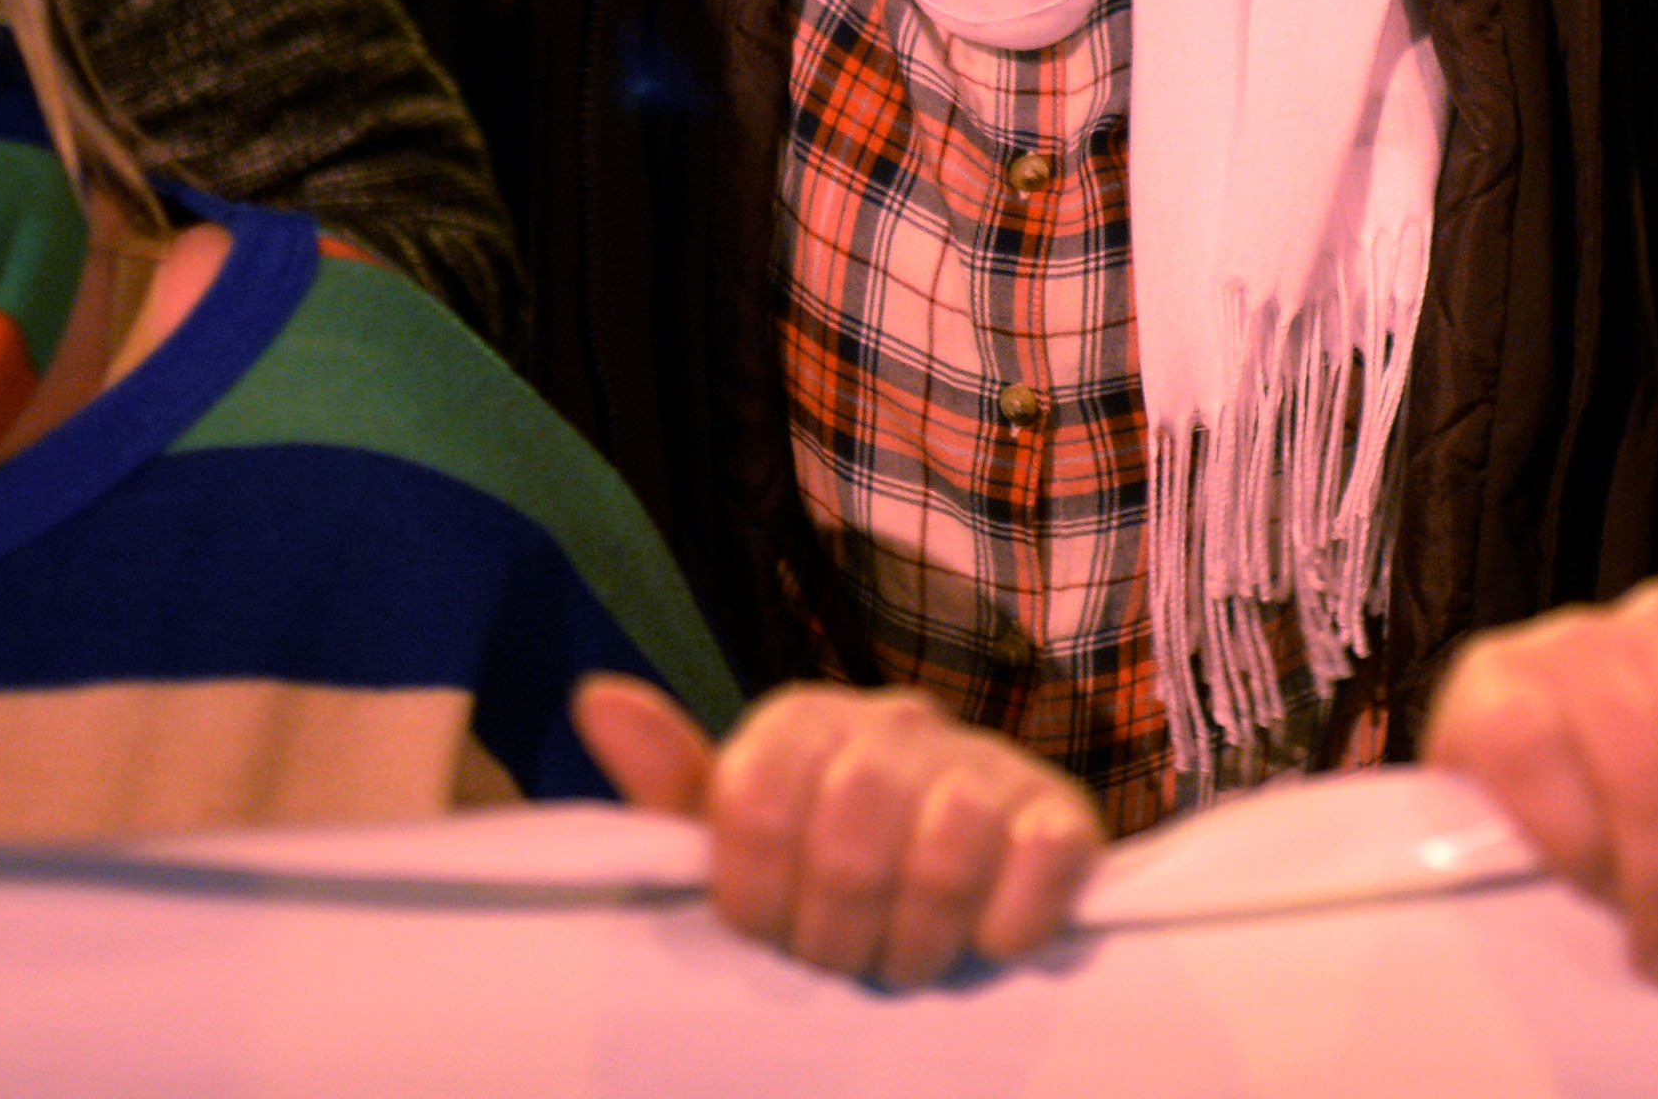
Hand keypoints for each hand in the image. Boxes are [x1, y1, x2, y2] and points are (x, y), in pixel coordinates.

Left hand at [573, 673, 1100, 986]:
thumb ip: (673, 784)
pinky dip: (1009, 924)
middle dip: (837, 937)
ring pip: (942, 858)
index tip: (767, 931)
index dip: (754, 900)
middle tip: (843, 958)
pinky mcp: (1061, 810)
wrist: (967, 857)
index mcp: (802, 722)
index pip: (753, 808)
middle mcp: (894, 723)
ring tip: (907, 956)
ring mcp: (985, 762)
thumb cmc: (826, 858)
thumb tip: (595, 699)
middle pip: (847, 847)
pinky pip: (1041, 862)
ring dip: (918, 944)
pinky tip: (988, 939)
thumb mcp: (738, 834)